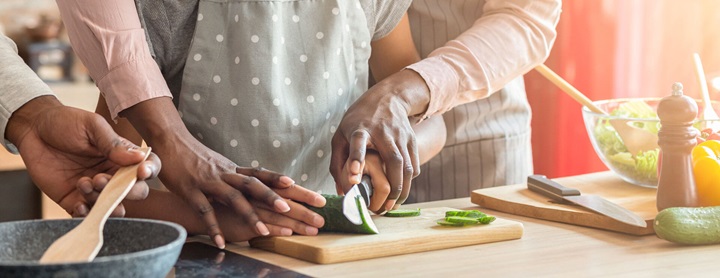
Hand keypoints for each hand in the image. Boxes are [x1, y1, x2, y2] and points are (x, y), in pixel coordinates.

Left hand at [5, 96, 160, 215]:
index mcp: (122, 155)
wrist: (33, 130)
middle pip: (135, 191)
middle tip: (101, 178)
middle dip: (124, 190)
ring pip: (112, 205)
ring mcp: (95, 188)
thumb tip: (139, 158)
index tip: (141, 172)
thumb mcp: (92, 127)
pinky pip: (87, 213)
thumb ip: (113, 144)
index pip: (147, 167)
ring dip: (102, 201)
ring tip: (83, 183)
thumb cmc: (65, 122)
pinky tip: (78, 203)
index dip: (150, 171)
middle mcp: (113, 174)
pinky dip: (86, 213)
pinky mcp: (74, 198)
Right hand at [122, 97, 312, 248]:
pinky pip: (204, 211)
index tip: (295, 185)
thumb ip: (234, 176)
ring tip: (263, 230)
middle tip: (291, 209)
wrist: (169, 140)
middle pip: (253, 184)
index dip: (276, 178)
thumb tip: (252, 184)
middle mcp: (225, 173)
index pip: (259, 173)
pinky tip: (221, 242)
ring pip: (233, 197)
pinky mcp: (191, 191)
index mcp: (232, 168)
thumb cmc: (194, 156)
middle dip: (272, 197)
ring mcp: (209, 182)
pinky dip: (213, 227)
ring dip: (249, 214)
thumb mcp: (218, 165)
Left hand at [331, 70, 429, 209]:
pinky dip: (410, 180)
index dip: (355, 159)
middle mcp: (383, 132)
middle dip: (391, 185)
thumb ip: (337, 162)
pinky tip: (402, 191)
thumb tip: (342, 190)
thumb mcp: (341, 135)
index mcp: (360, 128)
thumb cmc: (358, 120)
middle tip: (385, 206)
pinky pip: (414, 164)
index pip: (358, 143)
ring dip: (402, 188)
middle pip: (392, 159)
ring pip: (407, 165)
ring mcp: (400, 135)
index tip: (353, 178)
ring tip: (394, 204)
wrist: (388, 97)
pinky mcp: (411, 139)